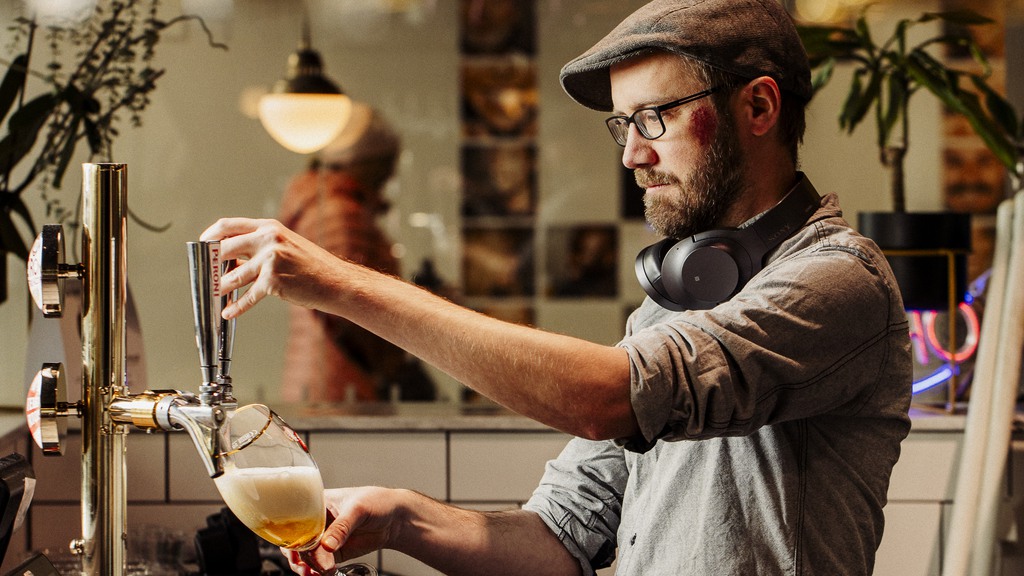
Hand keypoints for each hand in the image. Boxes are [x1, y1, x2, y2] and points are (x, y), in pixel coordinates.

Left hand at [200, 218, 341, 318]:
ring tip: (216, 293)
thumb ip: (259, 248)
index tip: (203, 245)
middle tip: (206, 272)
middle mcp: (268, 239)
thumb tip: (232, 261)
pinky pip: (248, 296)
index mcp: (269, 227)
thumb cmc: (313, 266)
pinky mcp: (273, 281)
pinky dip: (236, 306)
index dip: (211, 235)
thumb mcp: (286, 246)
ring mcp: (270, 259)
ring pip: (234, 275)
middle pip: (225, 248)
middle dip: (212, 262)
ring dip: (222, 286)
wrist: (335, 281)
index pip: (229, 225)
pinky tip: (229, 311)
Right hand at [282, 487, 400, 574]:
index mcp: (316, 503)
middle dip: (296, 554)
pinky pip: (317, 564)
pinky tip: (321, 573)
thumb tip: (326, 545)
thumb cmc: (377, 502)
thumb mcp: (359, 509)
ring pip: (303, 555)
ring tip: (315, 571)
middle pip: (295, 539)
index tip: (296, 547)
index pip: (295, 518)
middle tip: (306, 564)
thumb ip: (342, 527)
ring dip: (305, 566)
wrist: (395, 520)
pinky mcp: (331, 553)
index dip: (291, 533)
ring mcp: (322, 538)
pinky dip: (316, 571)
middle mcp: (316, 521)